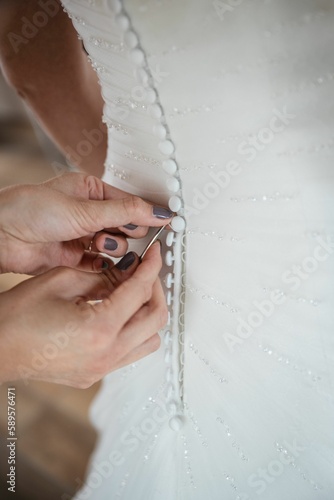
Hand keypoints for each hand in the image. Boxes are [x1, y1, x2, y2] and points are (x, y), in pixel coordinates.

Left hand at [0, 173, 172, 273]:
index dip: (146, 214)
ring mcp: (82, 236)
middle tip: (118, 233)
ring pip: (114, 247)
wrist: (1, 237)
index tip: (167, 223)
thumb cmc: (31, 210)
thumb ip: (125, 212)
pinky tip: (99, 261)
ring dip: (111, 248)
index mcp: (91, 191)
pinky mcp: (74, 257)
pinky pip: (100, 265)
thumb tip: (158, 211)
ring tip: (97, 244)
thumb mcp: (85, 209)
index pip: (129, 203)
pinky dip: (104, 266)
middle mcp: (87, 213)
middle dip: (124, 233)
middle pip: (125, 227)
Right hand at [0, 242, 165, 386]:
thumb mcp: (62, 280)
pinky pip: (130, 352)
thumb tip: (129, 269)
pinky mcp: (95, 375)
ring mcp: (102, 369)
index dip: (151, 267)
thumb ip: (103, 275)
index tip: (155, 255)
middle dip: (156, 289)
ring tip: (134, 292)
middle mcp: (106, 355)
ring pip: (149, 340)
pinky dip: (134, 330)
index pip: (140, 291)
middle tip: (146, 271)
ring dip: (148, 313)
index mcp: (99, 329)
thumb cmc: (16, 317)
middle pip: (156, 318)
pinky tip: (120, 313)